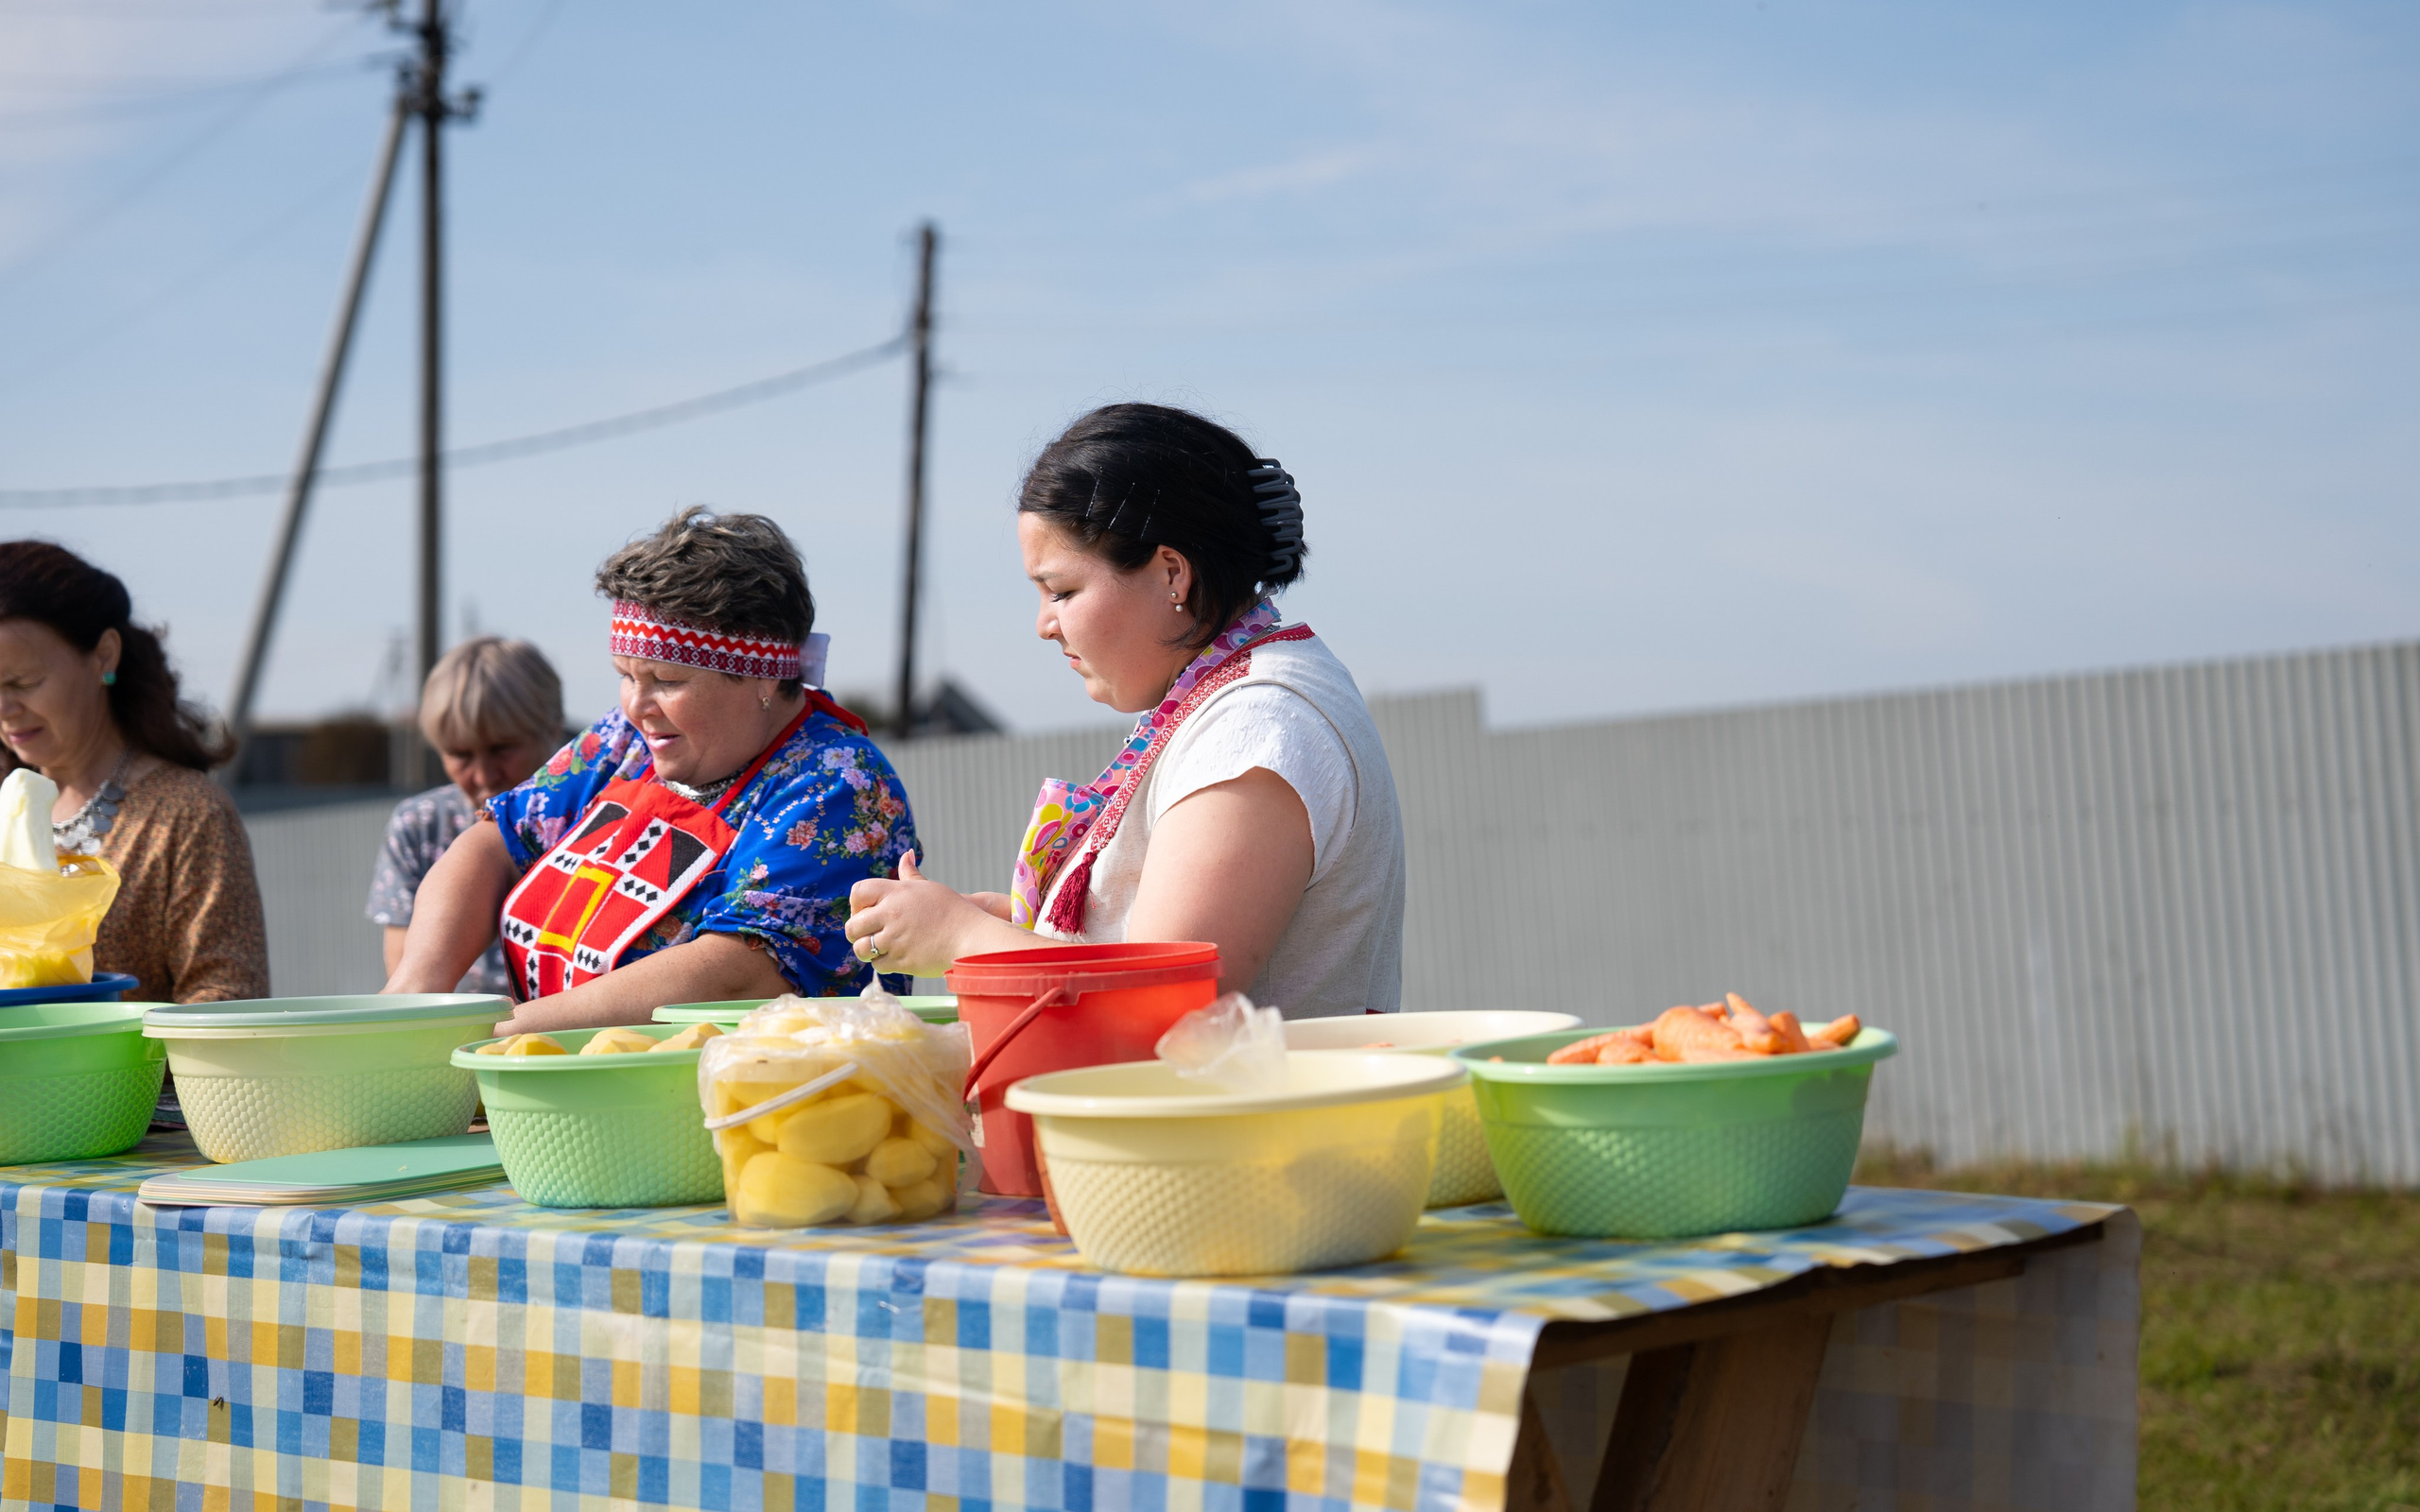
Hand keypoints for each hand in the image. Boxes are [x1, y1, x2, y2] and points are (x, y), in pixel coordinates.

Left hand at [845, 852, 1025, 975]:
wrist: (972, 938)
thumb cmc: (954, 911)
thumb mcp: (929, 888)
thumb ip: (910, 874)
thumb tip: (906, 854)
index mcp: (897, 892)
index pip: (858, 892)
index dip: (857, 903)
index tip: (866, 911)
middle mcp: (892, 914)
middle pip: (854, 924)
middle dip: (856, 931)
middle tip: (868, 933)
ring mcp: (895, 939)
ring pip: (862, 948)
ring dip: (866, 950)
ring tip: (877, 948)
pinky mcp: (901, 961)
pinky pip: (878, 964)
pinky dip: (882, 963)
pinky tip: (894, 956)